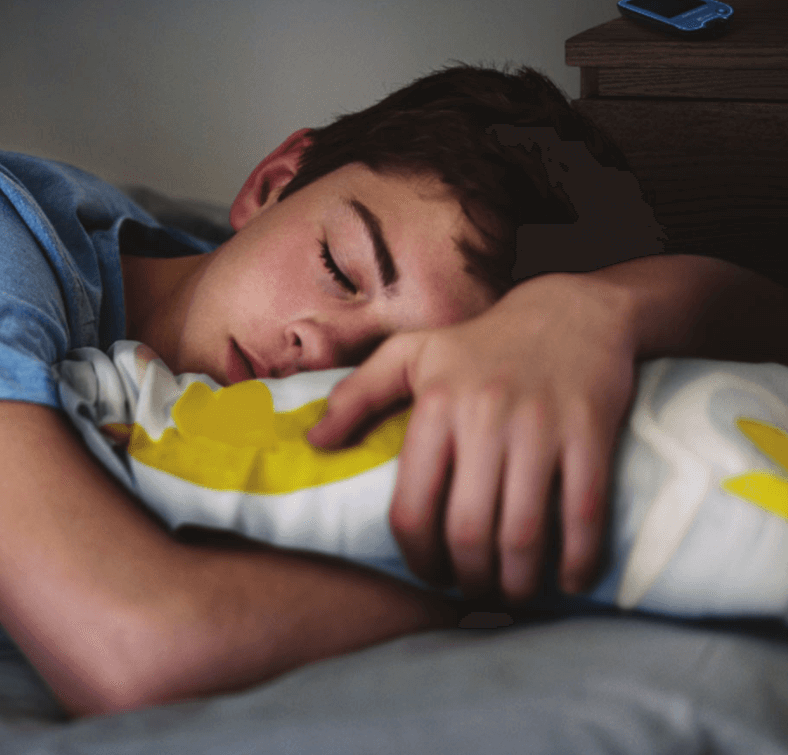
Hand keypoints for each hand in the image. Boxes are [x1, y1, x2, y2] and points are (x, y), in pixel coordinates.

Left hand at [306, 272, 639, 601]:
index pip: (412, 506)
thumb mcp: (410, 354)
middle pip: (468, 529)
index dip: (417, 557)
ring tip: (513, 594)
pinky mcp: (591, 433)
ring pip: (525, 531)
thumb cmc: (480, 343)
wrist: (571, 310)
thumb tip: (314, 442)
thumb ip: (356, 396)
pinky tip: (571, 581)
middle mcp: (485, 417)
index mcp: (434, 405)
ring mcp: (540, 428)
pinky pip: (585, 512)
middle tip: (473, 592)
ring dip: (518, 581)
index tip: (429, 575)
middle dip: (469, 578)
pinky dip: (578, 559)